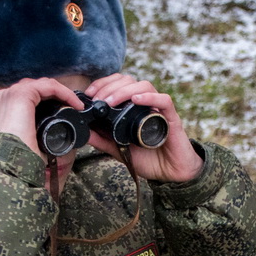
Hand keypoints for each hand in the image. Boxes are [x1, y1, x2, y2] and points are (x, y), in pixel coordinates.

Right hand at [0, 77, 85, 157]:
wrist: (14, 165)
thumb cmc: (22, 158)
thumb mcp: (32, 139)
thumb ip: (41, 130)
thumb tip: (65, 133)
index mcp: (6, 108)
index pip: (31, 94)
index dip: (52, 99)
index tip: (70, 109)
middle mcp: (5, 98)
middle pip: (37, 87)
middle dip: (58, 95)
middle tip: (75, 106)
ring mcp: (11, 94)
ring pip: (44, 84)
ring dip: (63, 93)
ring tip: (76, 105)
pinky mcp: (21, 94)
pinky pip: (49, 86)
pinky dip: (64, 93)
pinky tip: (75, 104)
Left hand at [83, 73, 203, 182]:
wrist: (170, 174)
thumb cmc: (149, 159)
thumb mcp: (119, 149)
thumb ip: (102, 140)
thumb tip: (84, 132)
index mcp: (134, 107)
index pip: (119, 84)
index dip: (103, 84)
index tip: (90, 94)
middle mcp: (146, 104)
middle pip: (129, 81)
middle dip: (110, 87)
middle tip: (97, 100)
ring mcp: (159, 110)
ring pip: (144, 86)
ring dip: (124, 91)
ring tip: (111, 102)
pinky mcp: (171, 118)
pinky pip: (164, 100)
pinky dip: (150, 97)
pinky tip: (137, 99)